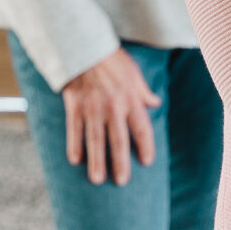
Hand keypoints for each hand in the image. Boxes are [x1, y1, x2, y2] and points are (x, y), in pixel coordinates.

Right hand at [61, 48, 160, 185]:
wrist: (86, 47)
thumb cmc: (112, 59)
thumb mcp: (134, 73)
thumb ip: (144, 91)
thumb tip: (156, 104)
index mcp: (131, 99)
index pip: (142, 128)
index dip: (146, 146)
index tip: (147, 161)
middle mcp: (113, 107)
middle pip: (119, 141)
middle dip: (121, 163)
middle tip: (122, 182)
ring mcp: (93, 109)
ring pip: (96, 141)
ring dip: (97, 162)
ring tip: (97, 179)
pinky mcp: (75, 107)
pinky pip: (74, 131)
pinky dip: (74, 145)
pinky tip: (75, 160)